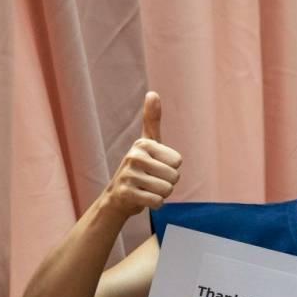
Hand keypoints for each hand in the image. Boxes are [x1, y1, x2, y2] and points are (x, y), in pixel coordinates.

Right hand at [101, 91, 181, 220]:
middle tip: (152, 180)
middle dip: (168, 183)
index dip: (171, 168)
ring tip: (147, 188)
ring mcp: (128, 175)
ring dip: (161, 194)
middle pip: (174, 177)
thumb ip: (152, 120)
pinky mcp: (126, 194)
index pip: (178, 162)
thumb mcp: (148, 143)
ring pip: (167, 190)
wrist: (118, 196)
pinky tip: (143, 198)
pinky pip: (158, 202)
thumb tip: (153, 93)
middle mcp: (134, 157)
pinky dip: (155, 204)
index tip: (156, 167)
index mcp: (143, 144)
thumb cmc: (140, 167)